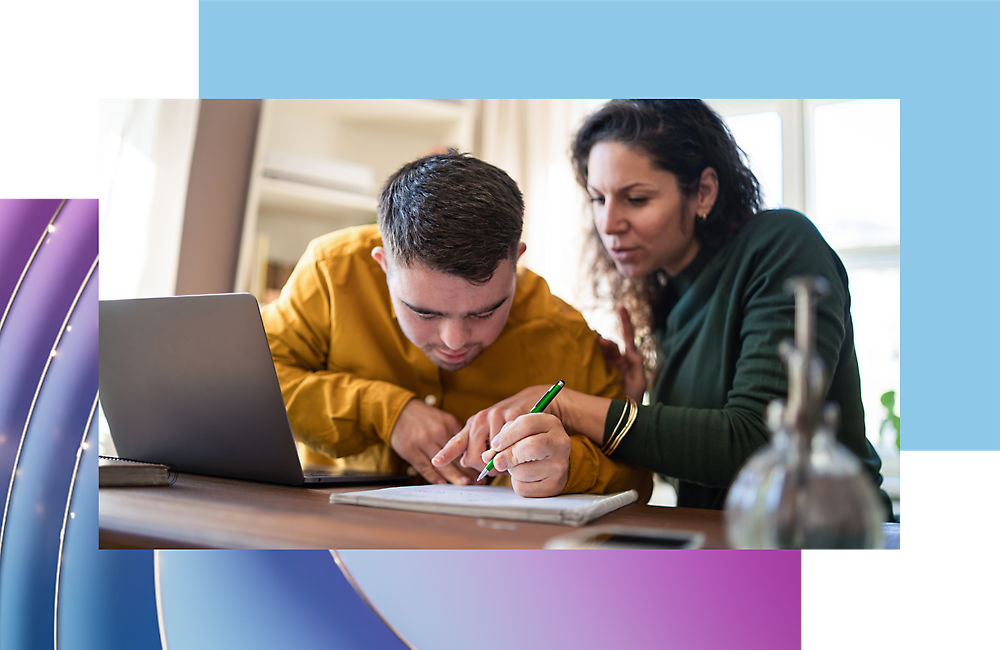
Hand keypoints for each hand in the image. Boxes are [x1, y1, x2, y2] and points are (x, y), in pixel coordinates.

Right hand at [390, 399, 478, 484]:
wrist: (399, 410)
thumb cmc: (424, 418)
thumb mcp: (443, 420)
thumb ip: (456, 435)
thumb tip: (473, 452)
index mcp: (448, 424)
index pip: (465, 445)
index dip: (475, 458)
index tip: (483, 468)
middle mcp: (437, 432)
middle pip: (455, 456)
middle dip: (468, 470)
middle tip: (479, 481)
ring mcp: (423, 441)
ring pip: (442, 464)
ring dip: (454, 476)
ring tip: (465, 484)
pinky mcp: (410, 449)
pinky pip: (424, 467)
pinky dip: (434, 476)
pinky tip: (443, 483)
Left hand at [432, 386, 556, 476]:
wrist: (534, 400)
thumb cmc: (511, 421)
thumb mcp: (490, 431)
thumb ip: (476, 445)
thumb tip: (464, 462)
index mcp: (473, 424)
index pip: (457, 442)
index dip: (446, 453)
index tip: (436, 462)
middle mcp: (481, 419)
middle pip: (473, 457)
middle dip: (484, 469)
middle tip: (495, 467)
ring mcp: (496, 416)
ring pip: (493, 455)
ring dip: (503, 462)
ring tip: (512, 453)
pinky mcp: (513, 416)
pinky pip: (511, 446)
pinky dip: (516, 453)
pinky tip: (522, 445)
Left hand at [481, 413, 571, 496]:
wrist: (557, 464)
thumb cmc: (534, 444)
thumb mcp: (522, 433)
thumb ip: (503, 440)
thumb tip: (487, 457)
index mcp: (551, 423)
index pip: (526, 424)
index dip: (506, 435)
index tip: (495, 444)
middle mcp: (560, 443)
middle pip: (528, 447)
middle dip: (507, 455)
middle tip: (497, 461)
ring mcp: (560, 466)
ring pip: (522, 471)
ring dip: (511, 470)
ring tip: (518, 466)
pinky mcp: (554, 486)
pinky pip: (523, 488)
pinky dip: (517, 484)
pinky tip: (525, 477)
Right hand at [596, 304, 645, 401]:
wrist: (623, 418)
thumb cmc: (633, 400)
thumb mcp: (639, 381)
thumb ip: (636, 364)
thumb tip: (631, 350)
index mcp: (629, 360)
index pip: (628, 337)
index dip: (625, 321)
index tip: (620, 306)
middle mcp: (619, 361)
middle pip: (611, 344)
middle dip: (606, 341)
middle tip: (599, 340)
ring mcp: (609, 366)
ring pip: (603, 351)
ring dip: (600, 346)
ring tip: (595, 342)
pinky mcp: (600, 373)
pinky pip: (596, 360)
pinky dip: (593, 353)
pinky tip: (589, 347)